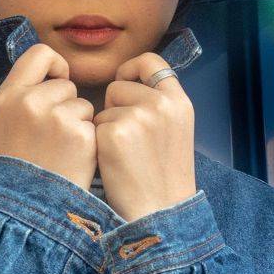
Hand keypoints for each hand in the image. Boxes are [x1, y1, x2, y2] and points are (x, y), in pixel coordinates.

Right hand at [0, 43, 97, 190]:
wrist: (26, 206)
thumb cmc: (16, 164)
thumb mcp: (3, 121)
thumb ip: (22, 94)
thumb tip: (50, 72)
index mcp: (8, 96)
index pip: (39, 53)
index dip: (54, 66)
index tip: (56, 82)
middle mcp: (30, 102)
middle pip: (65, 84)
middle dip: (66, 104)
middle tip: (53, 134)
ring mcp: (57, 118)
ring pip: (83, 105)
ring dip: (79, 123)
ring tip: (61, 149)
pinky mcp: (81, 136)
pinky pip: (93, 125)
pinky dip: (88, 141)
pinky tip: (73, 158)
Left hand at [93, 53, 197, 221]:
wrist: (160, 212)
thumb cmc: (163, 175)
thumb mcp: (175, 130)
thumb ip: (158, 103)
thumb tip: (126, 80)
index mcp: (179, 101)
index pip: (150, 61)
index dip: (131, 69)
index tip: (125, 82)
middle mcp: (161, 104)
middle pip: (119, 85)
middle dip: (115, 107)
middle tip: (129, 139)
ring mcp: (138, 117)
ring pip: (103, 107)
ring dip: (106, 126)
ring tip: (124, 153)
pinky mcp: (115, 133)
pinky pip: (93, 126)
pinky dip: (97, 143)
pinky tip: (113, 162)